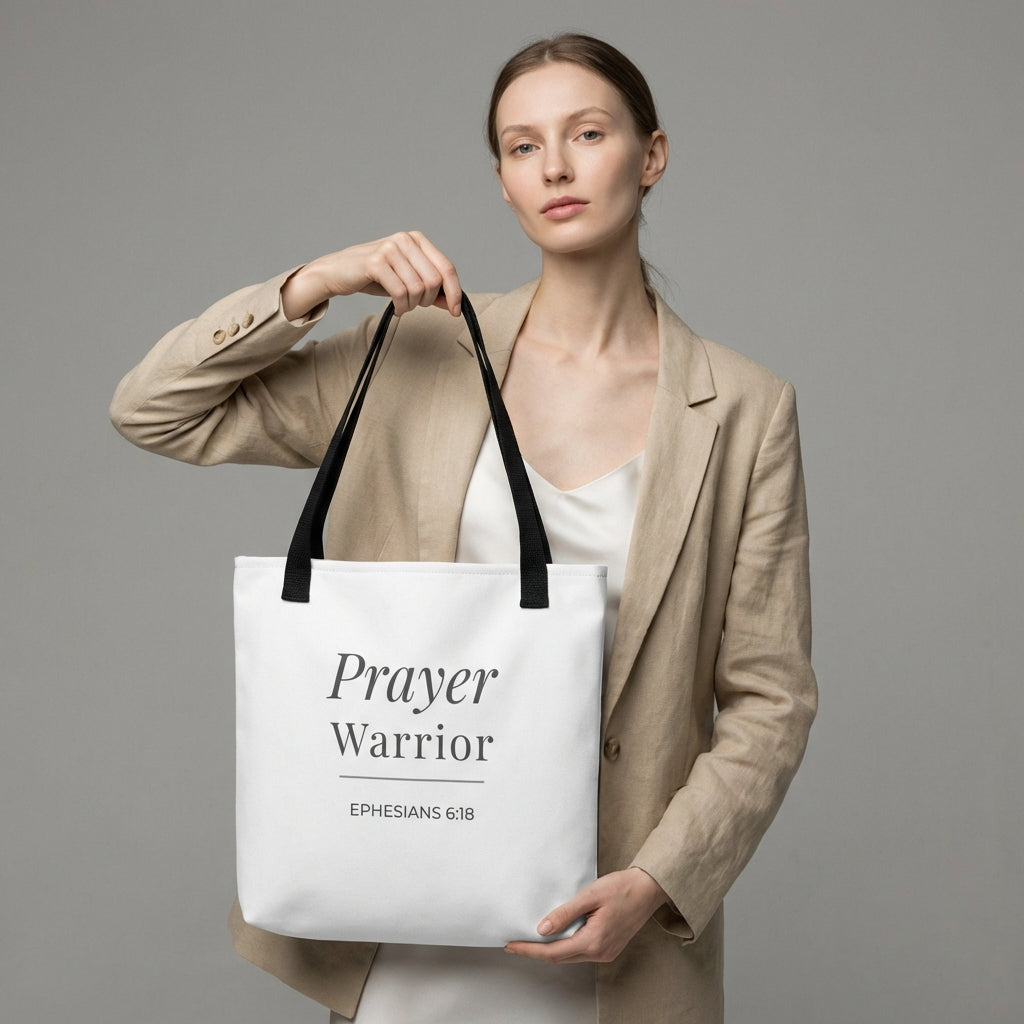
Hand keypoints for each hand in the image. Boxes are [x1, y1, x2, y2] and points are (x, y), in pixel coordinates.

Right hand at [281, 232, 462, 319]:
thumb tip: (454, 304)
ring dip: (413, 305)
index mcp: (417, 240)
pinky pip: (400, 292)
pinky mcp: (376, 262)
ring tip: (402, 306)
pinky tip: (396, 308)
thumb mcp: (406, 280)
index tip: (456, 312)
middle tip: (414, 305)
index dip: (455, 292)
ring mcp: (390, 249)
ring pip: (418, 288)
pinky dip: (401, 307)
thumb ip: (430, 289)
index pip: (447, 268)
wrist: (337, 272)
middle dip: (428, 301)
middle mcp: (405, 239)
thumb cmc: (373, 276)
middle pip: (434, 280)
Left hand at [504, 868, 667, 964]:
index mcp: (594, 941)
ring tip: (530, 940)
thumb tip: (542, 929)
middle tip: (514, 944)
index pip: (553, 952)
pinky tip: (555, 937)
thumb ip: (565, 913)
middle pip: (560, 958)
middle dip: (535, 952)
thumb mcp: (590, 895)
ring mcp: (606, 952)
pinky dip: (565, 946)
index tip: (511, 945)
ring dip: (550, 950)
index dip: (530, 950)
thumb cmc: (622, 887)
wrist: (649, 889)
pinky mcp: (609, 947)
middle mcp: (599, 952)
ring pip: (570, 956)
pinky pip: (581, 951)